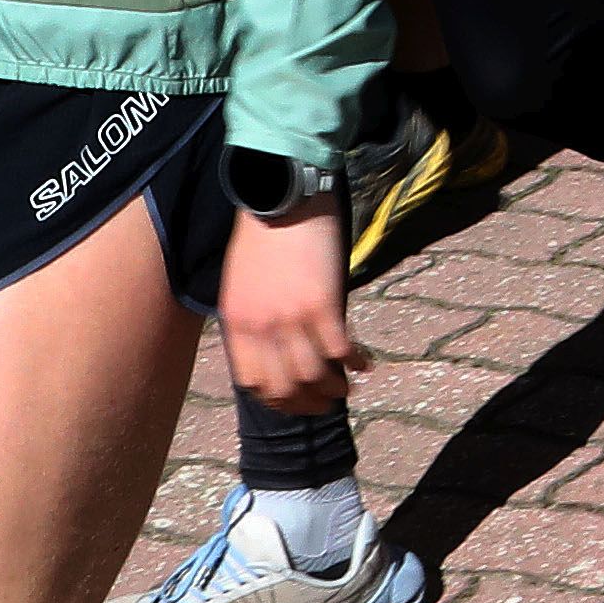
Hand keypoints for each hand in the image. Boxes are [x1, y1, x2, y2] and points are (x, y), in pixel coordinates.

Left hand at [216, 205, 362, 409]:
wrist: (281, 199)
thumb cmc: (262, 238)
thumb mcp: (241, 286)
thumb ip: (253, 320)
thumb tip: (275, 350)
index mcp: (238, 325)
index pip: (253, 384)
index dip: (278, 400)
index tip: (297, 400)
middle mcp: (261, 329)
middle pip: (285, 388)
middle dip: (308, 403)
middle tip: (327, 402)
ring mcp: (291, 319)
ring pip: (314, 376)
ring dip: (334, 388)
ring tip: (347, 386)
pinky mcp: (322, 305)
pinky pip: (340, 350)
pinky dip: (354, 362)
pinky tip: (365, 362)